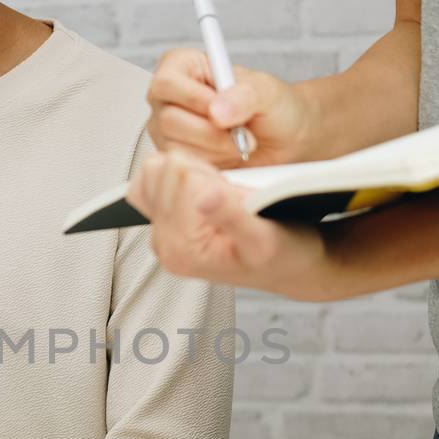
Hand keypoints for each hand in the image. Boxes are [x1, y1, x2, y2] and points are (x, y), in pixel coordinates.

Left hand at [125, 147, 328, 299]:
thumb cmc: (279, 256)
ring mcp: (161, 232)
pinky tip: (204, 191)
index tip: (233, 197)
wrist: (287, 267)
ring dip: (191, 173)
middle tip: (228, 198)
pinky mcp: (163, 221)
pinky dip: (180, 176)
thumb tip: (204, 196)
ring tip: (219, 196)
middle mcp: (164, 243)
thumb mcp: (262, 238)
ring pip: (155, 171)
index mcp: (182, 248)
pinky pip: (152, 181)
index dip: (213, 176)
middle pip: (163, 172)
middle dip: (200, 175)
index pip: (180, 177)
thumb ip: (230, 216)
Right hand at [146, 48, 318, 167]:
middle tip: (241, 132)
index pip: (167, 83)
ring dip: (215, 150)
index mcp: (182, 67)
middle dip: (211, 132)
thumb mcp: (266, 91)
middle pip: (168, 120)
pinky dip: (213, 165)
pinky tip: (230, 155)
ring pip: (176, 147)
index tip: (224, 111)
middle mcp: (168, 99)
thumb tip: (216, 111)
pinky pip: (185, 167)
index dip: (194, 100)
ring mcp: (168, 131)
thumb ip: (243, 95)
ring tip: (239, 142)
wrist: (284, 139)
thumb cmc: (272, 106)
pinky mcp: (177, 157)